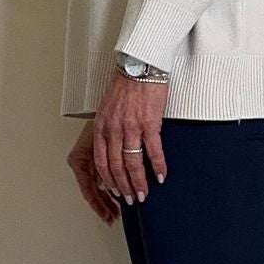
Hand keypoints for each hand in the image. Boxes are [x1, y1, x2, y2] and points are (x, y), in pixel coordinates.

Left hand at [69, 77, 168, 216]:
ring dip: (139, 182)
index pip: (101, 161)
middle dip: (124, 187)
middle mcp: (113, 129)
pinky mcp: (149, 123)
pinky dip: (158, 166)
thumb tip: (114, 145)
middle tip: (132, 199)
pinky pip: (153, 151)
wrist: (140, 64)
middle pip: (116, 167)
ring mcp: (131, 127)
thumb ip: (109, 127)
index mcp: (102, 126)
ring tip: (145, 193)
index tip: (114, 191)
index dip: (108, 180)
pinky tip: (162, 175)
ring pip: (133, 163)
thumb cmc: (126, 83)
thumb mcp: (108, 106)